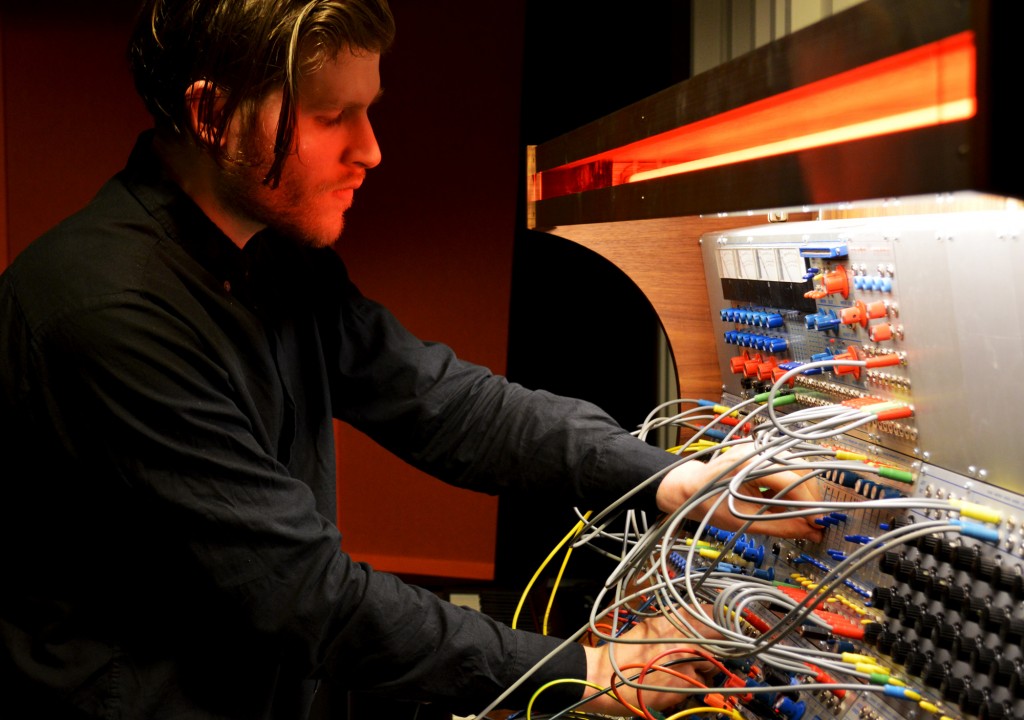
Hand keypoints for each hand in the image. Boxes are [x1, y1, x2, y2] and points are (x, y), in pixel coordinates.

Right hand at [579, 613, 719, 715]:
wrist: (605, 676)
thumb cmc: (624, 652)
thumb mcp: (650, 627)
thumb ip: (675, 623)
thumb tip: (698, 624)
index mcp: (675, 618)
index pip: (714, 614)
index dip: (723, 621)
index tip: (726, 626)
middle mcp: (686, 636)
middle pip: (722, 639)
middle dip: (720, 647)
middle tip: (711, 652)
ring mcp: (689, 660)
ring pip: (714, 665)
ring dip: (705, 669)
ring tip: (684, 671)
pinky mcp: (687, 683)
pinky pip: (701, 684)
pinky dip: (693, 685)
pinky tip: (677, 684)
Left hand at [656, 450, 822, 540]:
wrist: (690, 489)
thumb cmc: (710, 505)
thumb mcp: (744, 521)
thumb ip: (781, 526)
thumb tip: (812, 533)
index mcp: (748, 464)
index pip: (791, 480)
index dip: (809, 503)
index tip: (818, 523)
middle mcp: (756, 449)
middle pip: (799, 470)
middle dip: (810, 497)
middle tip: (813, 522)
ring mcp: (758, 447)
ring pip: (796, 467)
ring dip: (802, 491)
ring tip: (800, 515)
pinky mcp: (761, 451)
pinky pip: (785, 466)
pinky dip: (791, 485)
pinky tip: (786, 504)